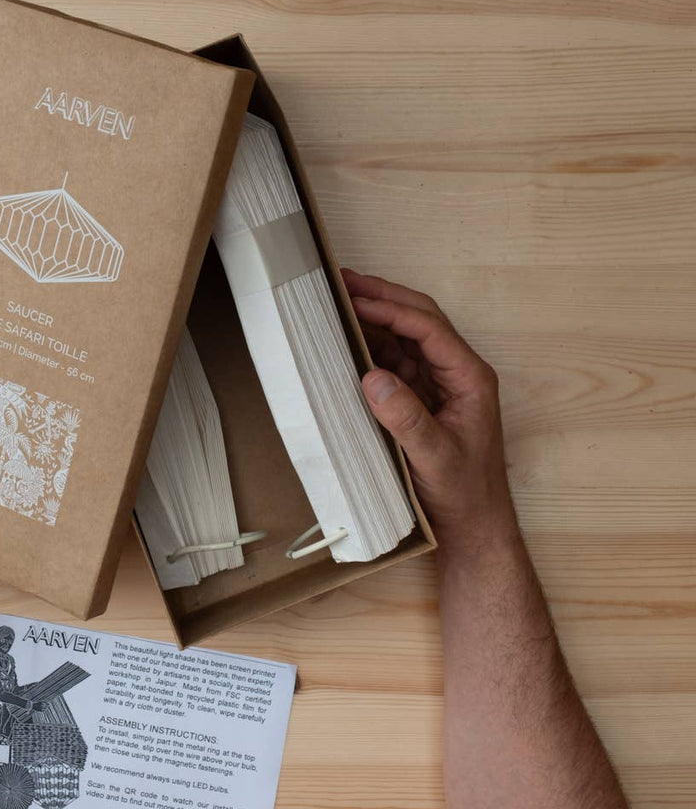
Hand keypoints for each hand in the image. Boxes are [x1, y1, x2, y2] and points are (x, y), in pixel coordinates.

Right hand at [343, 270, 517, 550]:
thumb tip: (372, 377)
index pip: (428, 328)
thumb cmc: (463, 494)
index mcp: (469, 378)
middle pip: (417, 321)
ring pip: (402, 339)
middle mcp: (454, 374)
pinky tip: (344, 342)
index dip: (390, 308)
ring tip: (336, 302)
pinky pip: (392, 365)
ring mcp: (436, 386)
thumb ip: (406, 419)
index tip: (354, 298)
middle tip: (341, 280)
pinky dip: (368, 349)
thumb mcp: (435, 458)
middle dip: (381, 298)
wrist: (471, 528)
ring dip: (372, 319)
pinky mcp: (419, 402)